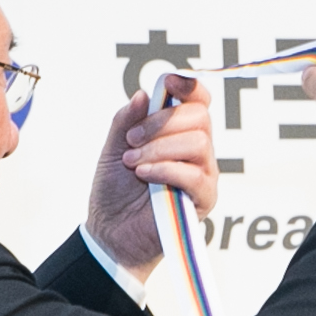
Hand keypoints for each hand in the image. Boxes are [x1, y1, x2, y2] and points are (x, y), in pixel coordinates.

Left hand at [85, 76, 216, 273]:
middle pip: (199, 116)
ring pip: (198, 142)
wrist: (111, 232)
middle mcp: (196, 149)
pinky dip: (165, 169)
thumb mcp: (112, 148)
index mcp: (178, 132)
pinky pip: (195, 175)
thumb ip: (126, 121)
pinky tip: (143, 175)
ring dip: (159, 148)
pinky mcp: (204, 199)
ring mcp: (203, 173)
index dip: (188, 85)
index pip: (198, 100)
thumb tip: (143, 94)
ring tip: (132, 163)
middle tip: (132, 141)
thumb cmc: (116, 191)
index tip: (167, 83)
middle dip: (161, 123)